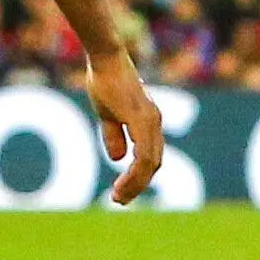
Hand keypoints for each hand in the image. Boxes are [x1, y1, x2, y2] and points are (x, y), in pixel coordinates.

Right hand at [85, 47, 163, 206]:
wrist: (105, 59)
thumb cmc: (105, 80)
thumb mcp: (107, 113)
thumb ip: (114, 135)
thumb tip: (117, 158)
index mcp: (148, 122)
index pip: (150, 157)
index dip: (138, 177)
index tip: (120, 192)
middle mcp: (154, 123)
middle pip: (154, 164)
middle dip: (138, 186)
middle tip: (119, 200)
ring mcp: (150, 122)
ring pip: (151, 163)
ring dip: (136, 184)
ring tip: (118, 197)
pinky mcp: (141, 120)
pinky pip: (143, 154)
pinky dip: (135, 173)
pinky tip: (122, 183)